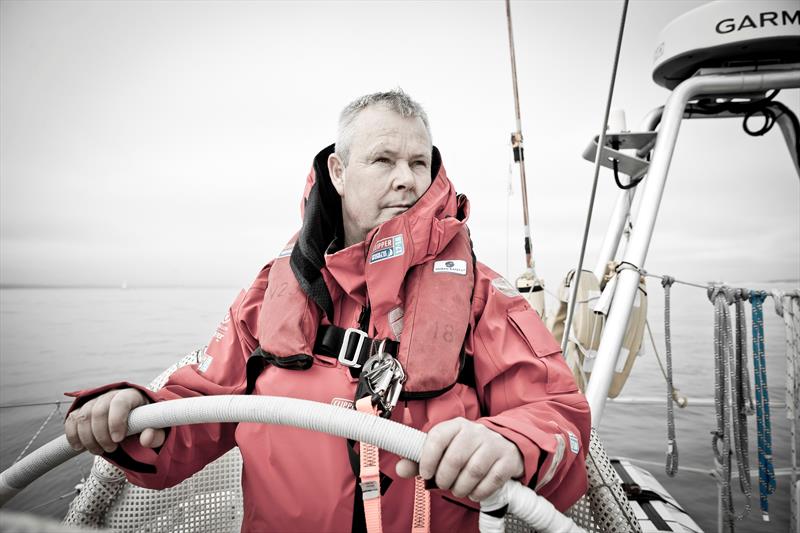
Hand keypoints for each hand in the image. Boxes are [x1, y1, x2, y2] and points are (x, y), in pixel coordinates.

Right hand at [65, 388, 163, 453]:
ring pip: (83, 417)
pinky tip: (79, 446)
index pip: (120, 403)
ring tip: (99, 451)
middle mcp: (111, 394)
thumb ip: (156, 435)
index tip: (118, 440)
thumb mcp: (158, 430)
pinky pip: (72, 419)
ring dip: (88, 438)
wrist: (135, 419)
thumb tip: (147, 438)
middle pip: (98, 411)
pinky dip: (73, 435)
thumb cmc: (147, 423)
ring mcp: (95, 400)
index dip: (116, 421)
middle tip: (110, 449)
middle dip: (101, 435)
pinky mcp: (83, 409)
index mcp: (131, 395)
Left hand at [395, 417, 523, 501]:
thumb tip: (400, 469)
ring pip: (473, 471)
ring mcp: (493, 444)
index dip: (428, 458)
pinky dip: (479, 492)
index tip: (426, 474)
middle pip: (455, 458)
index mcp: (455, 425)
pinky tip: (474, 492)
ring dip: (461, 488)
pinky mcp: (507, 459)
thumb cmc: (466, 449)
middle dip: (445, 479)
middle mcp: (475, 431)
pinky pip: (491, 480)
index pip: (438, 437)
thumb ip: (419, 460)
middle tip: (443, 485)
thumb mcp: (443, 449)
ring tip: (458, 490)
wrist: (503, 445)